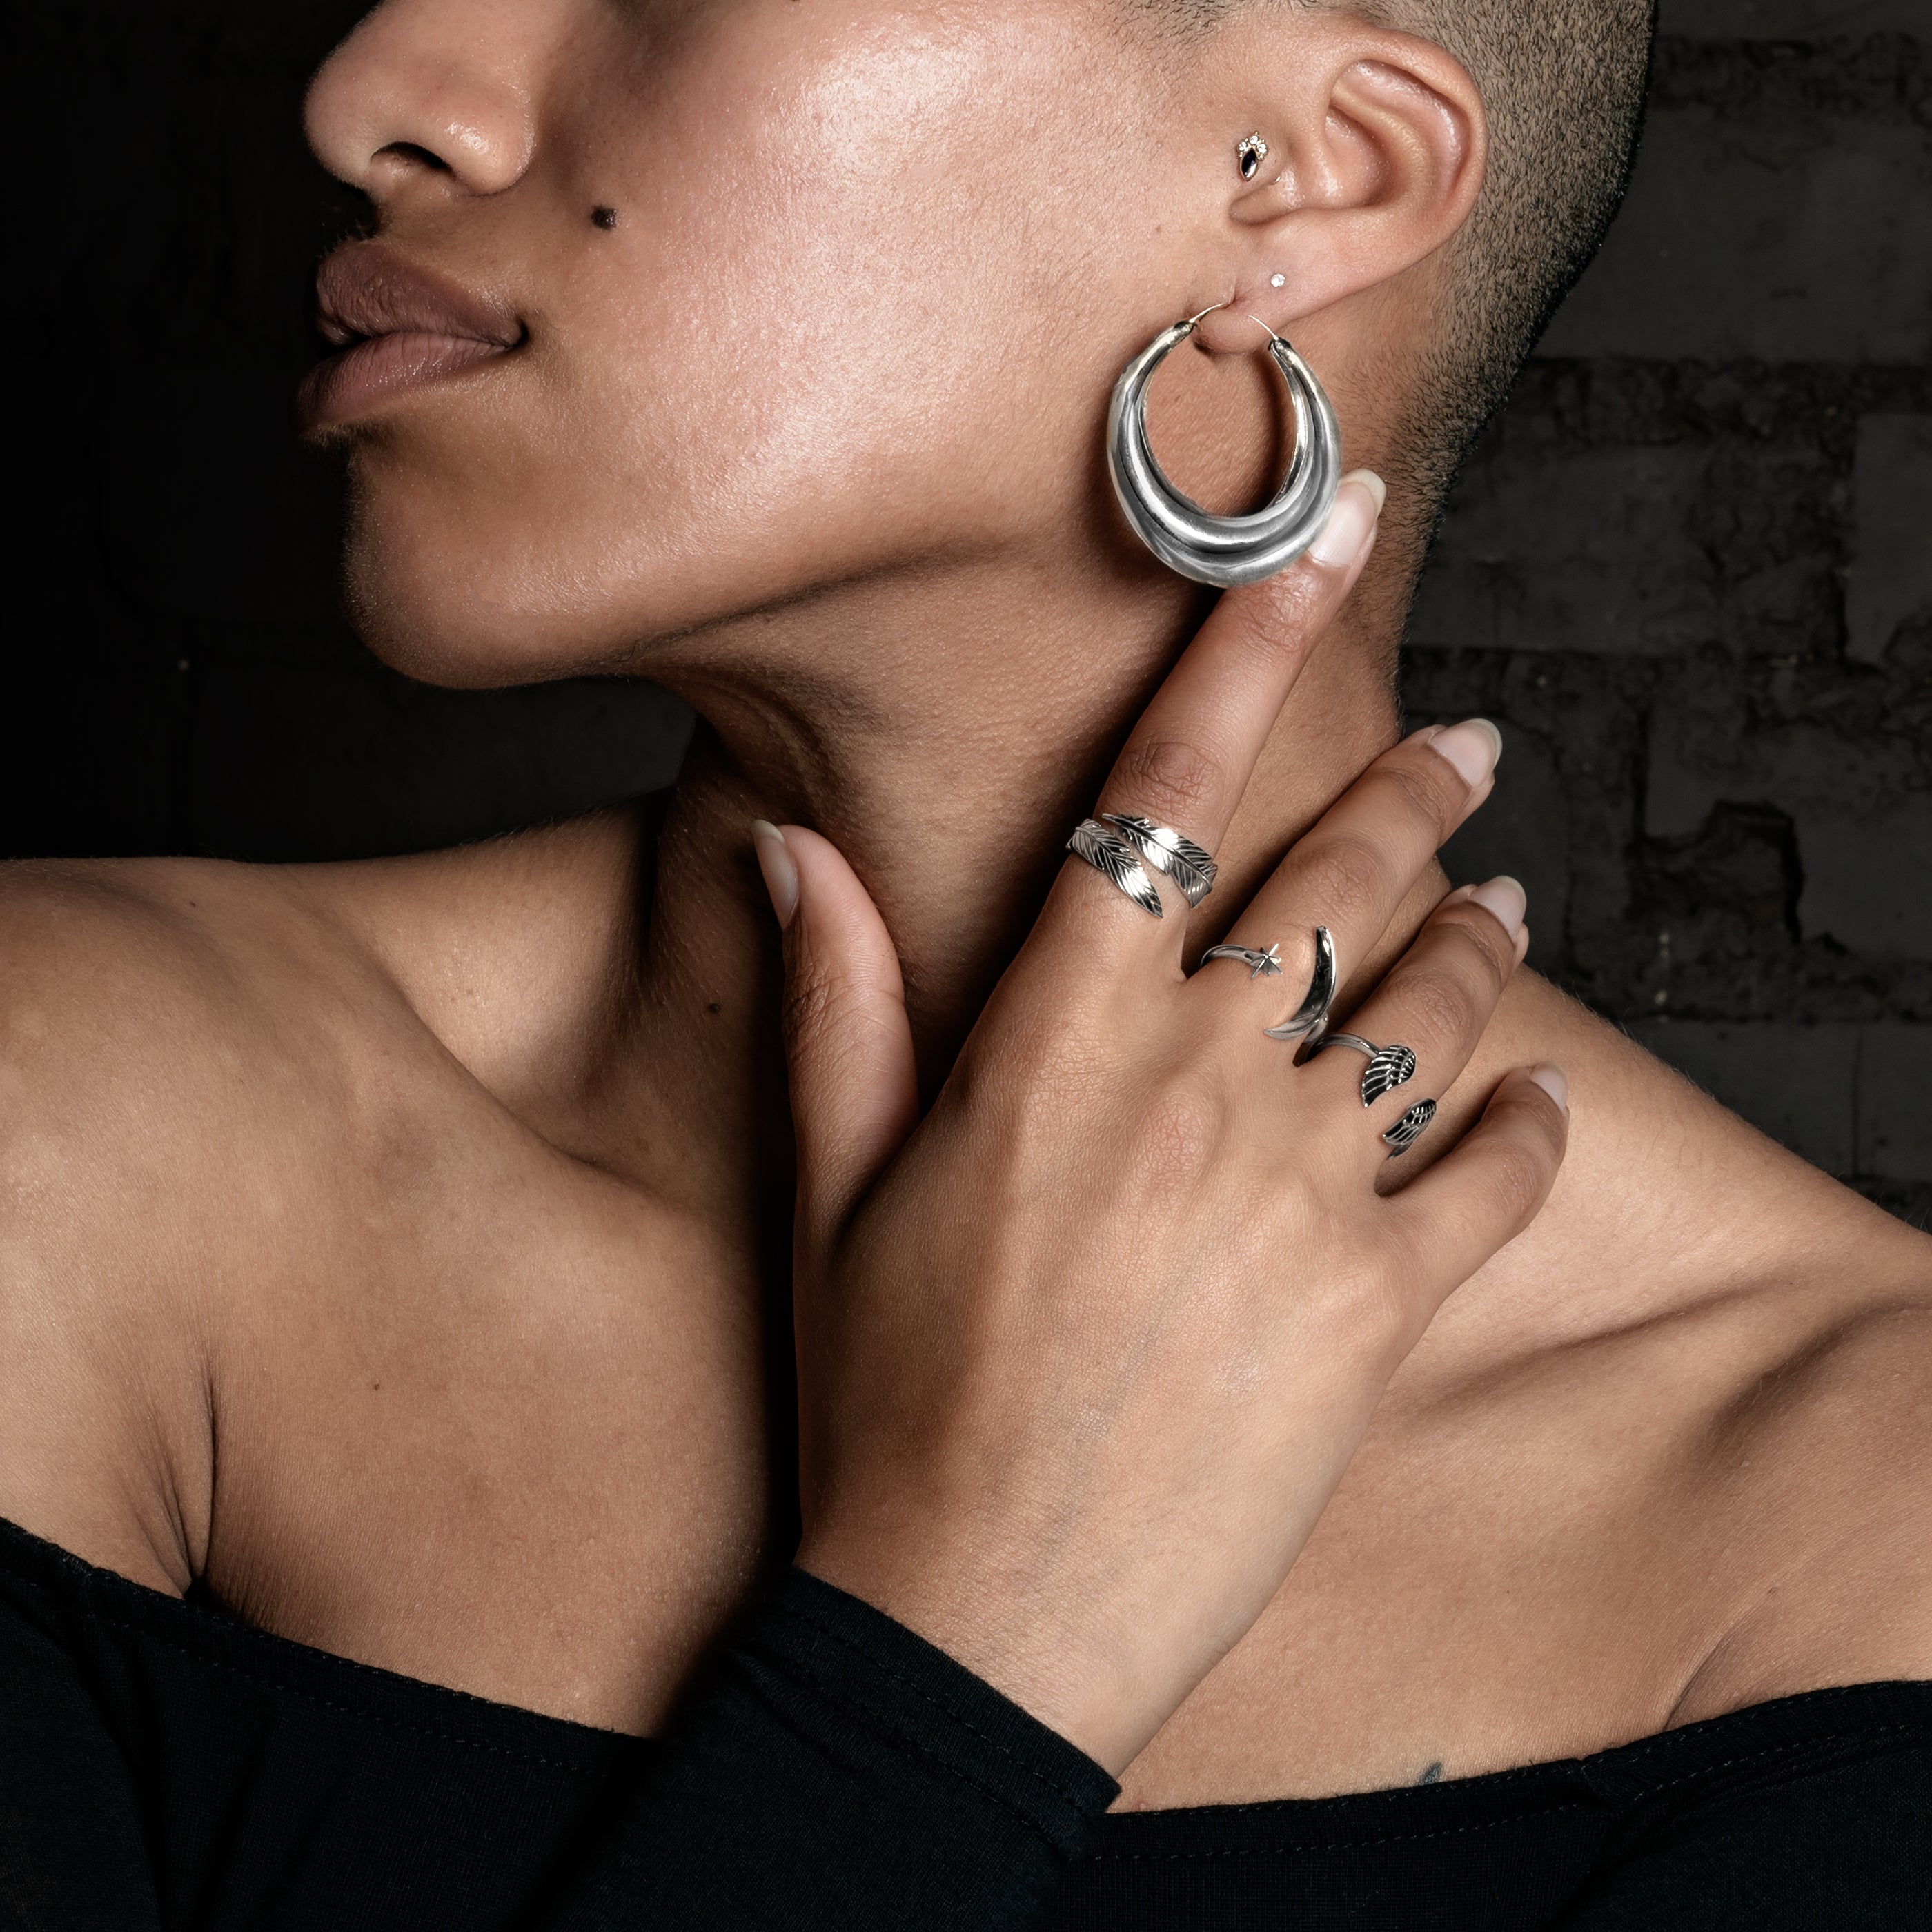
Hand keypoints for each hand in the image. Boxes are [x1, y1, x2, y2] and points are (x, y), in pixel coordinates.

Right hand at [755, 502, 1566, 1774]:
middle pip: (1334, 873)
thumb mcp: (832, 1191)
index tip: (1325, 537)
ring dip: (1480, 936)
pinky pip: (1493, 1176)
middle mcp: (1187, 1087)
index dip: (1248, 644)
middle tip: (1462, 743)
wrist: (974, 1618)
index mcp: (1052, 1044)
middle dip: (1413, 785)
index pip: (1166, 790)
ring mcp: (1295, 1195)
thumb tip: (787, 848)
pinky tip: (1527, 1106)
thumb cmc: (885, 1400)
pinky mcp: (1372, 1308)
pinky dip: (1525, 1125)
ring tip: (1506, 906)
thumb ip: (835, 1003)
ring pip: (1434, 1003)